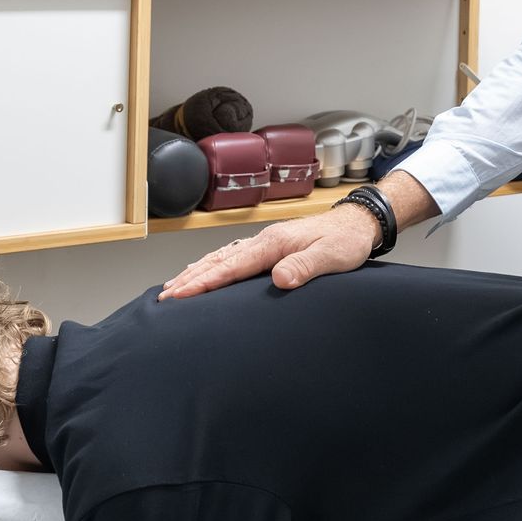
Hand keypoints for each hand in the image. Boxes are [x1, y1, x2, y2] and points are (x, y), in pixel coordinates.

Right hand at [161, 203, 383, 300]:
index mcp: (273, 243)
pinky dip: (211, 265)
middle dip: (189, 279)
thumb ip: (305, 267)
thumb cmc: (346, 241)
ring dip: (195, 272)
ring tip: (172, 287)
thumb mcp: (332, 257)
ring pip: (221, 257)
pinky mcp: (268, 247)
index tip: (181, 294)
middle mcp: (263, 241)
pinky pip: (231, 256)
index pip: (231, 265)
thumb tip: (279, 279)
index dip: (205, 281)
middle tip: (164, 297)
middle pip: (218, 261)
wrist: (357, 223)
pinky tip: (203, 272)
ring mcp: (264, 243)